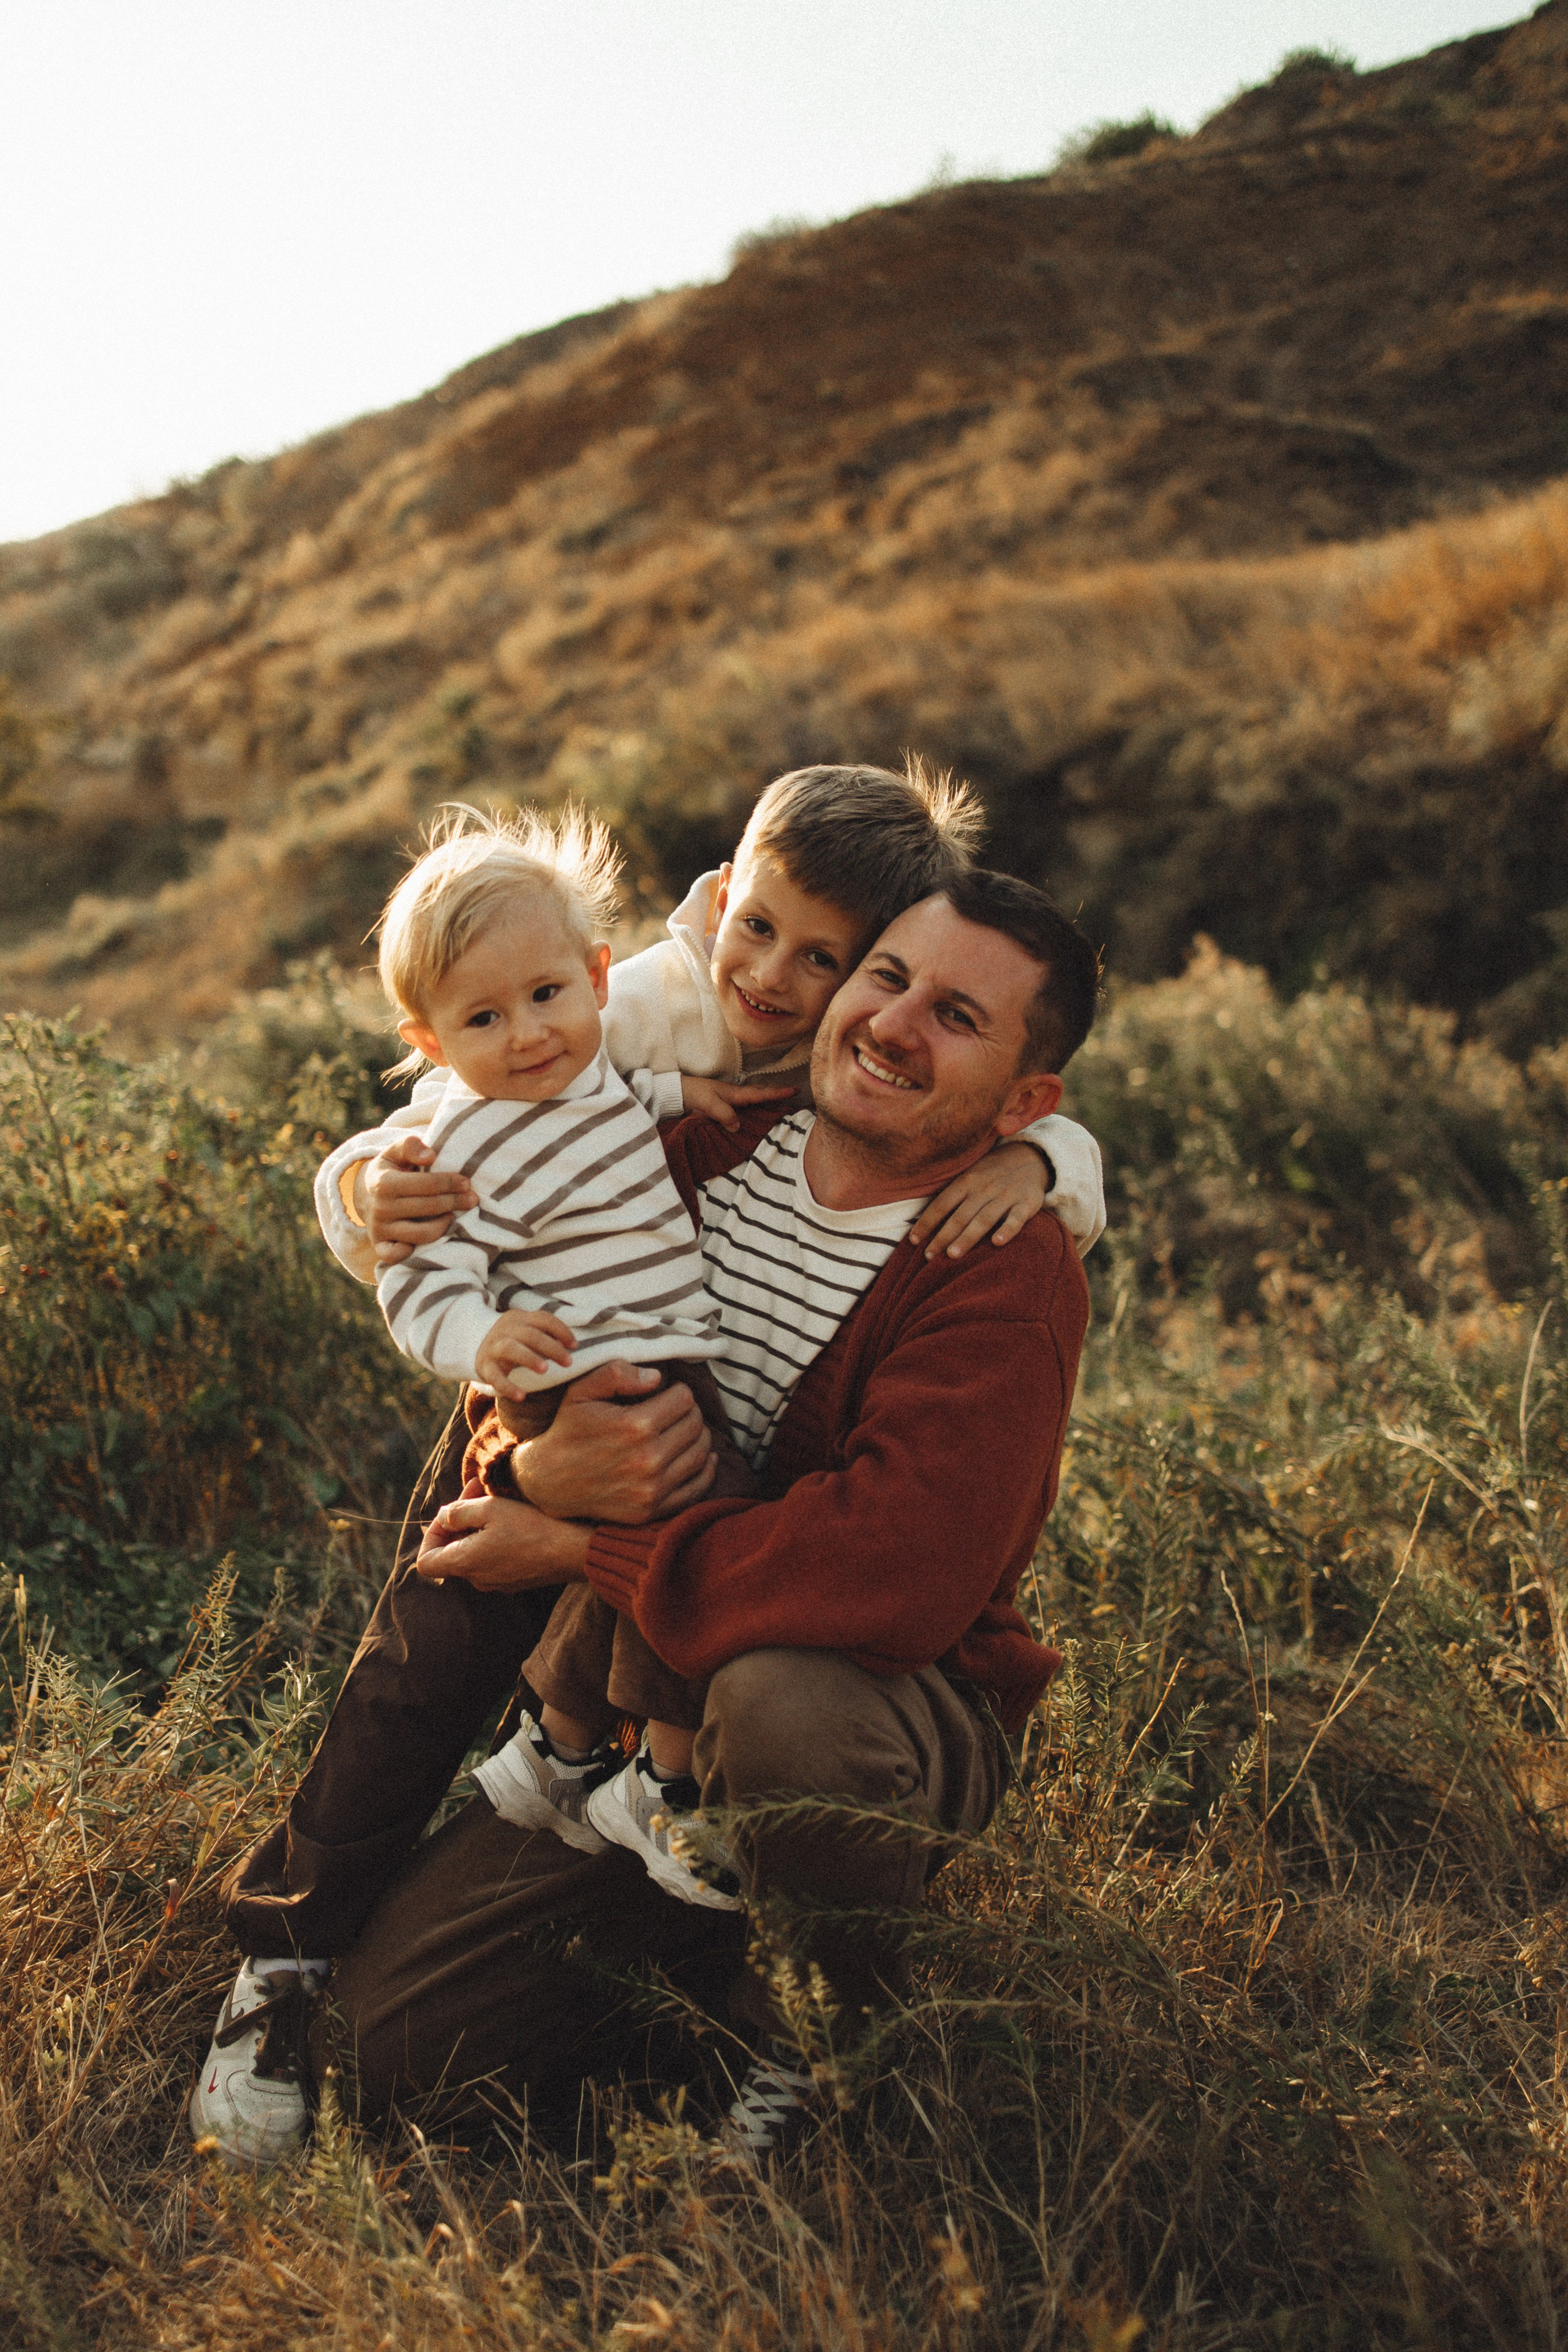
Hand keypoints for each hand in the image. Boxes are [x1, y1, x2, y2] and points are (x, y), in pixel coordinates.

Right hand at [362, 1136, 477, 1264]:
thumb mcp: (395, 1152)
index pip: (427, 1185)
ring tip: (454, 1217)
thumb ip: (410, 1145)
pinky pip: (396, 1257)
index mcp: (385, 1183)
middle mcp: (381, 1208)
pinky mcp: (380, 1246)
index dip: (451, 1183)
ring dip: (443, 1226)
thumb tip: (430, 1155)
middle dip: (455, 1202)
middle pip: (429, 1208)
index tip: (467, 1183)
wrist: (365, 1194)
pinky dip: (412, 1252)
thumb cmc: (390, 1170)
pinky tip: (429, 1240)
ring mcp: (380, 1229)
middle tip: (472, 1199)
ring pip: (421, 1234)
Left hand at [417, 1477, 589, 1589]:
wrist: (573, 1552)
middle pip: (452, 1551)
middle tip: (476, 1488)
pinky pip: (494, 1558)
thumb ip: (458, 1512)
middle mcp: (477, 1579)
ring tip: (497, 1499)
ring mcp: (497, 1582)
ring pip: (474, 1552)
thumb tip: (444, 1517)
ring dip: (479, 1525)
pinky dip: (495, 1537)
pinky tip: (514, 1517)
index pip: (425, 1563)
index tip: (448, 1515)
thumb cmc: (531, 1528)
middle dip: (459, 1518)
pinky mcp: (516, 1579)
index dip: (430, 1536)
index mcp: (464, 1564)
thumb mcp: (489, 1509)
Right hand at [475, 1310, 575, 1397]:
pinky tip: (521, 1397)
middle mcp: (505, 1329)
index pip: (542, 1319)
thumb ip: (545, 1336)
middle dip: (551, 1348)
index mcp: (519, 1318)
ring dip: (529, 1358)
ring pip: (511, 1348)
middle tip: (568, 1362)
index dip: (561, 1330)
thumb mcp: (526, 1332)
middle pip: (530, 1334)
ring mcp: (493, 1347)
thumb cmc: (511, 1340)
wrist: (471, 1344)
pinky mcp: (484, 1365)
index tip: (574, 1345)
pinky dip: (507, 1387)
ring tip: (545, 1370)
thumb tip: (569, 1345)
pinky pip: (495, 1376)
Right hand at [511, 1359, 716, 1522]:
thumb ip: (617, 1373)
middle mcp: (648, 1460)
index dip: (679, 1391)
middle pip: (695, 1425)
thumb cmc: (569, 1430)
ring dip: (698, 1438)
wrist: (550, 1482)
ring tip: (684, 1430)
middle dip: (690, 1413)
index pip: (685, 1400)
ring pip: (700, 1454)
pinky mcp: (653, 1510)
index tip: (667, 1394)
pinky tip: (701, 1457)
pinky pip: (696, 1487)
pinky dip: (705, 1469)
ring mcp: (652, 1489)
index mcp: (635, 1426)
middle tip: (676, 1411)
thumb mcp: (582, 1391)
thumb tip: (658, 1377)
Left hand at [680, 1074, 798, 1131]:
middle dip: (777, 1092)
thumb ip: (725, 1115)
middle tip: (795, 1091)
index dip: (778, 1093)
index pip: (761, 1093)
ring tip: (781, 1100)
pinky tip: (756, 1111)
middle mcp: (736, 1095)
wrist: (678, 1092)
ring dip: (767, 1098)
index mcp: (736, 1094)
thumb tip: (737, 1127)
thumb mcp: (709, 1105)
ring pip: (754, 1098)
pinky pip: (745, 1106)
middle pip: (761, 1092)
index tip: (794, 1090)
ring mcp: (730, 1099)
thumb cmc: (694, 1094)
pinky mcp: (724, 1106)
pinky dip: (755, 1106)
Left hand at [907, 1140, 1050, 1260]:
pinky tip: (997, 1242)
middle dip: (943, 1236)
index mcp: (966, 1181)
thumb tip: (923, 1222)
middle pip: (960, 1215)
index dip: (927, 1222)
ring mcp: (1006, 1195)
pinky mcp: (1027, 1203)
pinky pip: (1016, 1218)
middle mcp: (984, 1188)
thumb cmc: (991, 1173)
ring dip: (967, 1237)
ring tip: (952, 1255)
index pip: (942, 1203)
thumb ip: (952, 1196)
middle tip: (928, 1256)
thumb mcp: (970, 1176)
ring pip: (984, 1219)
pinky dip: (1007, 1230)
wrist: (1031, 1157)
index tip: (913, 1240)